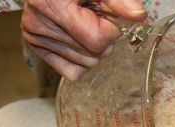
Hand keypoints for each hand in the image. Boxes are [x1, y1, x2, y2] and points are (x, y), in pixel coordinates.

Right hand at [21, 0, 146, 80]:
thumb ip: (120, 0)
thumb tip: (140, 16)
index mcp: (50, 4)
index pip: (97, 39)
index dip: (110, 28)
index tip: (104, 14)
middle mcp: (37, 24)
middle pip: (93, 54)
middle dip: (103, 39)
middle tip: (93, 18)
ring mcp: (34, 38)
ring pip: (87, 64)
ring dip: (93, 48)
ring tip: (83, 24)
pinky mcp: (37, 49)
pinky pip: (73, 72)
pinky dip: (82, 59)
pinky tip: (78, 38)